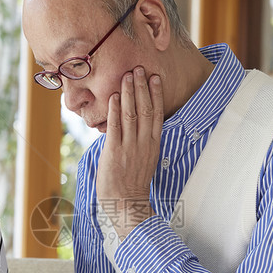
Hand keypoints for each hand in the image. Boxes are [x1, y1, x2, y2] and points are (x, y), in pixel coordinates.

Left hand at [95, 67, 163, 238]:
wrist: (126, 204)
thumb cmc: (132, 184)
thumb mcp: (144, 160)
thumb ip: (142, 142)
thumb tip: (138, 127)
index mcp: (153, 144)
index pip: (157, 114)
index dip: (156, 94)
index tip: (155, 78)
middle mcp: (143, 143)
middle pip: (145, 109)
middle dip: (142, 87)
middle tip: (139, 68)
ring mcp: (130, 147)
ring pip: (132, 114)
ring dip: (129, 93)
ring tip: (128, 75)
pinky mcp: (115, 152)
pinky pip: (116, 127)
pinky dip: (115, 110)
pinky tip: (115, 96)